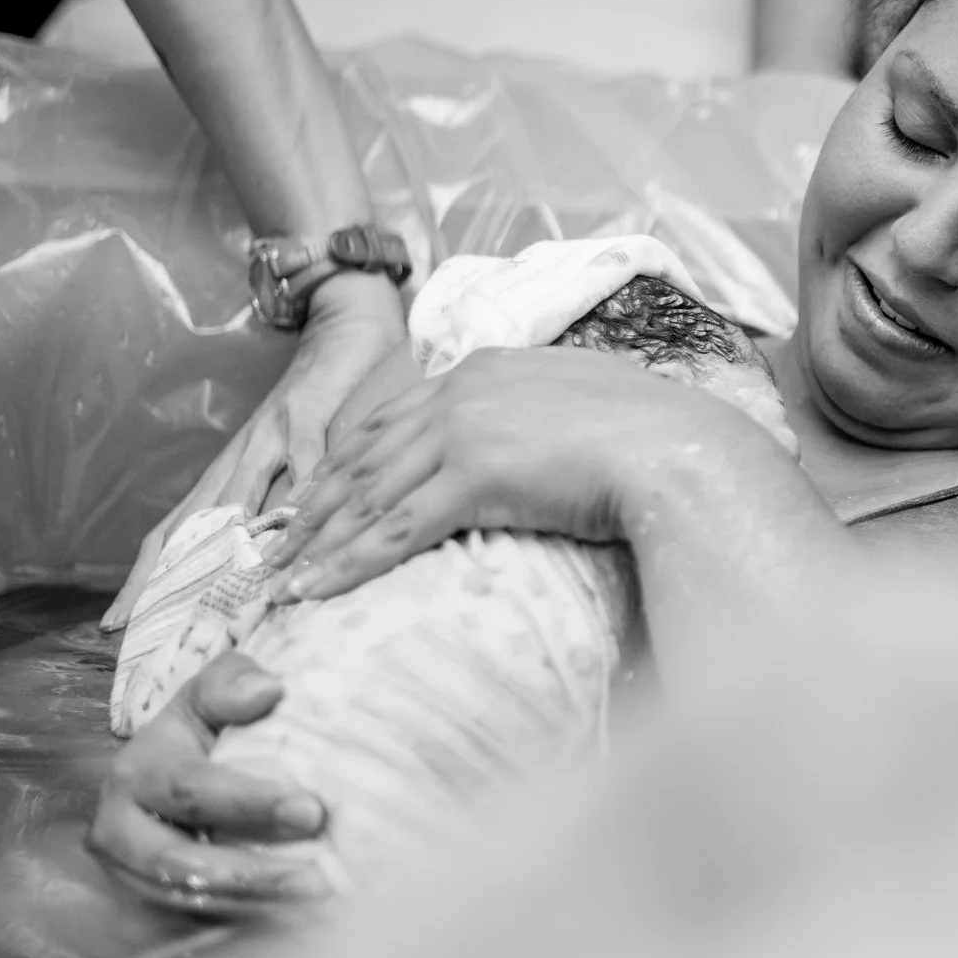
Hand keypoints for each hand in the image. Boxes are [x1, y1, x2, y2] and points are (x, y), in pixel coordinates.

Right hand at [85, 652, 329, 914]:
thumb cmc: (205, 727)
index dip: (250, 802)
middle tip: (317, 876)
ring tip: (313, 903)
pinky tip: (293, 924)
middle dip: (249, 872)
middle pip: (178, 861)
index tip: (312, 809)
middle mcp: (121, 830)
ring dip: (250, 907)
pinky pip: (191, 925)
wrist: (174, 771)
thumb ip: (232, 684)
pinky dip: (241, 926)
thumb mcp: (211, 692)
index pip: (192, 790)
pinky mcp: (148, 908)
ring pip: (185, 902)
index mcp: (137, 772)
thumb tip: (267, 691)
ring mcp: (130, 876)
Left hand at [106, 273, 404, 629]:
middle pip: (187, 525)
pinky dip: (300, 492)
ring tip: (207, 592)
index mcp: (229, 472)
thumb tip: (272, 566)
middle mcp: (237, 457)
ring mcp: (269, 435)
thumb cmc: (321, 402)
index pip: (175, 533)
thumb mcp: (293, 459)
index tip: (117, 624)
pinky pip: (302, 459)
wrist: (342, 328)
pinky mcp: (307, 413)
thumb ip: (281, 505)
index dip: (145, 578)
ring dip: (221, 544)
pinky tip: (299, 522)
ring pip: (235, 497)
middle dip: (159, 576)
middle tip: (134, 623)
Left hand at [267, 345, 737, 602]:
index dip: (347, 462)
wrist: (680, 449)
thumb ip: (538, 416)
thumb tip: (534, 449)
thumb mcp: (583, 405)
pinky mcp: (476, 474)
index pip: (393, 418)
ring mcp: (466, 429)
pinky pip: (394, 528)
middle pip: (366, 454)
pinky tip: (316, 590)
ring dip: (318, 542)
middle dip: (316, 505)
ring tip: (281, 579)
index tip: (317, 498)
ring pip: (369, 494)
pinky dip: (348, 563)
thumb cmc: (653, 436)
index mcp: (486, 367)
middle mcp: (464, 390)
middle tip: (276, 547)